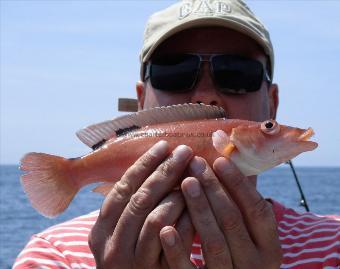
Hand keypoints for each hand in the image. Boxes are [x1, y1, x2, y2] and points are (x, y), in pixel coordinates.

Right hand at [88, 141, 194, 268]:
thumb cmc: (132, 258)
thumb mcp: (122, 233)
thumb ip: (131, 207)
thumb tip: (154, 165)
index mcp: (100, 231)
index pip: (122, 189)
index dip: (143, 165)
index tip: (163, 145)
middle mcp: (110, 247)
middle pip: (140, 198)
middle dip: (164, 171)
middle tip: (185, 151)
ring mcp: (132, 263)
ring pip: (156, 218)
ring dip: (177, 195)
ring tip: (193, 177)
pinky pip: (173, 241)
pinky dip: (186, 220)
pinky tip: (197, 205)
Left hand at [159, 156, 281, 268]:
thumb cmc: (236, 249)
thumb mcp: (249, 232)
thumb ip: (242, 201)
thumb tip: (228, 152)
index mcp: (269, 247)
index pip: (257, 210)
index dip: (238, 184)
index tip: (219, 161)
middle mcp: (255, 264)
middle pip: (232, 221)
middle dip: (213, 189)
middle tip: (195, 164)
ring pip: (214, 242)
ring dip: (199, 210)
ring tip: (185, 182)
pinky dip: (178, 250)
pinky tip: (166, 229)